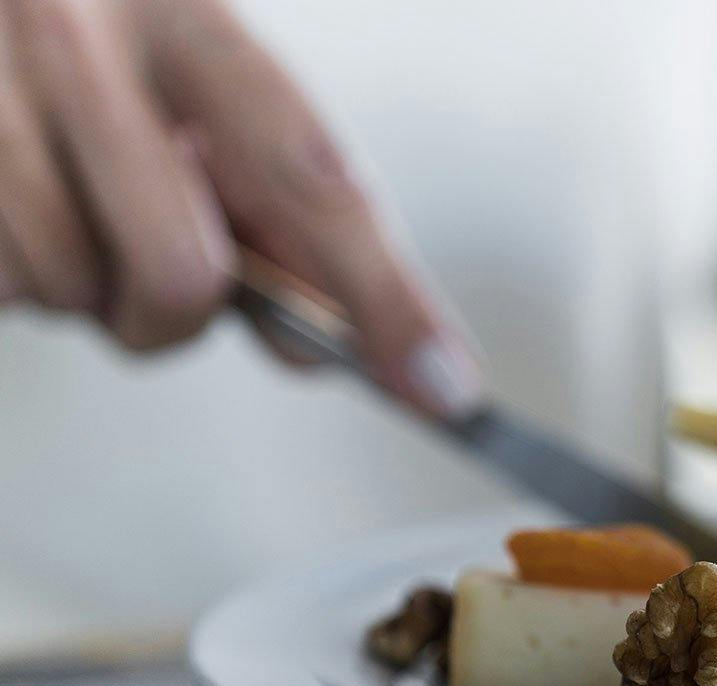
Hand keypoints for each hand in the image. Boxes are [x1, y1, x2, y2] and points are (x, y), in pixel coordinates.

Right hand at [0, 0, 477, 411]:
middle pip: (183, 271)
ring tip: (69, 208)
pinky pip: (3, 290)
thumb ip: (279, 209)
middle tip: (162, 273)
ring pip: (73, 293)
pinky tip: (16, 205)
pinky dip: (18, 279)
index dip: (384, 296)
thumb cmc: (93, 56)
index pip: (313, 176)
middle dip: (184, 313)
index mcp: (182, 8)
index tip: (442, 386)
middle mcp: (74, 28)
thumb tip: (325, 353)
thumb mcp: (196, 92)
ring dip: (87, 292)